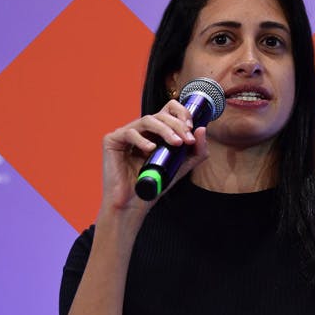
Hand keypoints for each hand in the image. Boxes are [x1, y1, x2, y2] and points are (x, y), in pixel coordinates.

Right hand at [100, 99, 209, 216]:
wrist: (134, 205)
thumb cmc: (154, 185)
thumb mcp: (181, 166)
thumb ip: (196, 151)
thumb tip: (202, 130)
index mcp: (155, 132)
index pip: (169, 110)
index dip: (182, 113)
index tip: (191, 128)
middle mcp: (141, 130)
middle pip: (161, 114)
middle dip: (177, 125)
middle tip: (187, 139)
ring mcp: (126, 133)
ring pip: (147, 120)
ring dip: (165, 130)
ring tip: (175, 143)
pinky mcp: (112, 140)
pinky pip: (129, 133)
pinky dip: (142, 140)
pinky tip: (151, 149)